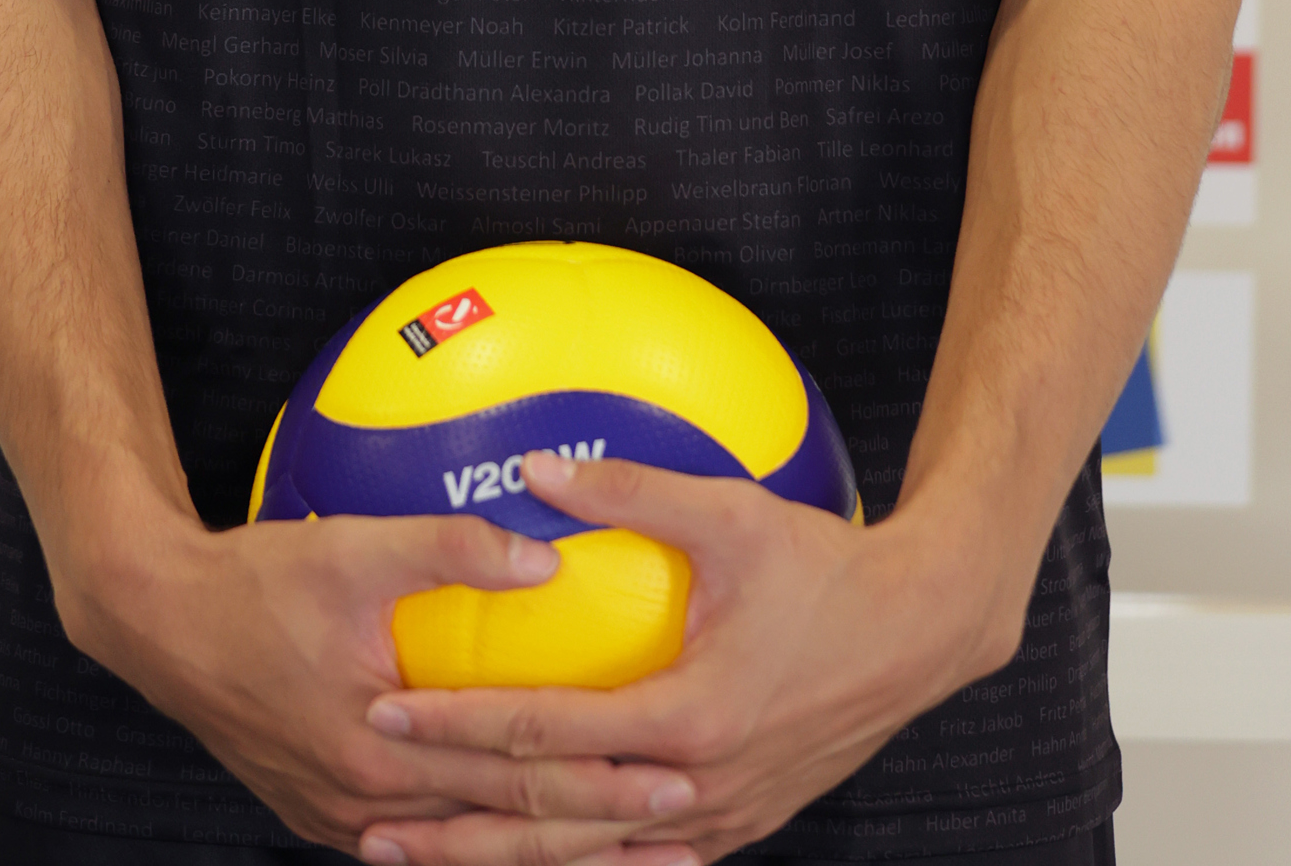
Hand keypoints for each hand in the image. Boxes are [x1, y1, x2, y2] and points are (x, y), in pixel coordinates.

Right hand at [51, 477, 703, 860]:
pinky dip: (478, 841)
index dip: (606, 784)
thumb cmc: (259, 579)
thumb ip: (454, 547)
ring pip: (466, 850)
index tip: (681, 776)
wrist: (162, 624)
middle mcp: (368, 806)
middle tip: (687, 823)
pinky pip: (420, 840)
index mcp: (386, 749)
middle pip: (507, 832)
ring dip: (548, 851)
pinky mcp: (325, 812)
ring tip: (628, 849)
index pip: (522, 782)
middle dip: (603, 834)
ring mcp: (343, 819)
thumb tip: (548, 552)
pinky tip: (519, 836)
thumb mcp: (358, 548)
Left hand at [358, 450, 1026, 865]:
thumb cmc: (826, 566)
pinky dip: (575, 863)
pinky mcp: (736, 825)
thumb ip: (628, 489)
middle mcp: (695, 790)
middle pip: (550, 826)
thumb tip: (532, 464)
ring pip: (590, 861)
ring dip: (503, 862)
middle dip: (455, 830)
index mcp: (685, 719)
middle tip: (371, 827)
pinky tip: (525, 858)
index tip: (387, 712)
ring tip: (422, 859)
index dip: (458, 725)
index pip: (542, 734)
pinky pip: (636, 861)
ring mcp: (718, 821)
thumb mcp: (728, 512)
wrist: (919, 632)